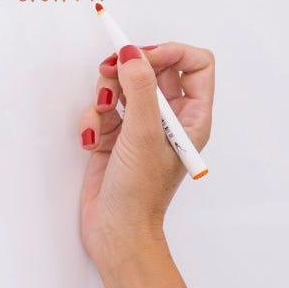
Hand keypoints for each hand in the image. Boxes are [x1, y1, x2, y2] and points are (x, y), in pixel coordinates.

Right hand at [77, 42, 214, 267]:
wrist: (115, 234)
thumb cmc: (140, 195)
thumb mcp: (143, 134)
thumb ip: (139, 89)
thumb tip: (132, 54)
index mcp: (192, 117)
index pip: (196, 64)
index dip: (171, 53)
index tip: (142, 58)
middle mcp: (170, 119)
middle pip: (155, 68)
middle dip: (130, 67)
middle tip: (110, 70)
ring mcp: (142, 126)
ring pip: (125, 84)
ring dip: (107, 91)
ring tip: (101, 109)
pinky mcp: (116, 136)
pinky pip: (104, 108)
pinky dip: (94, 116)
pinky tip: (92, 138)